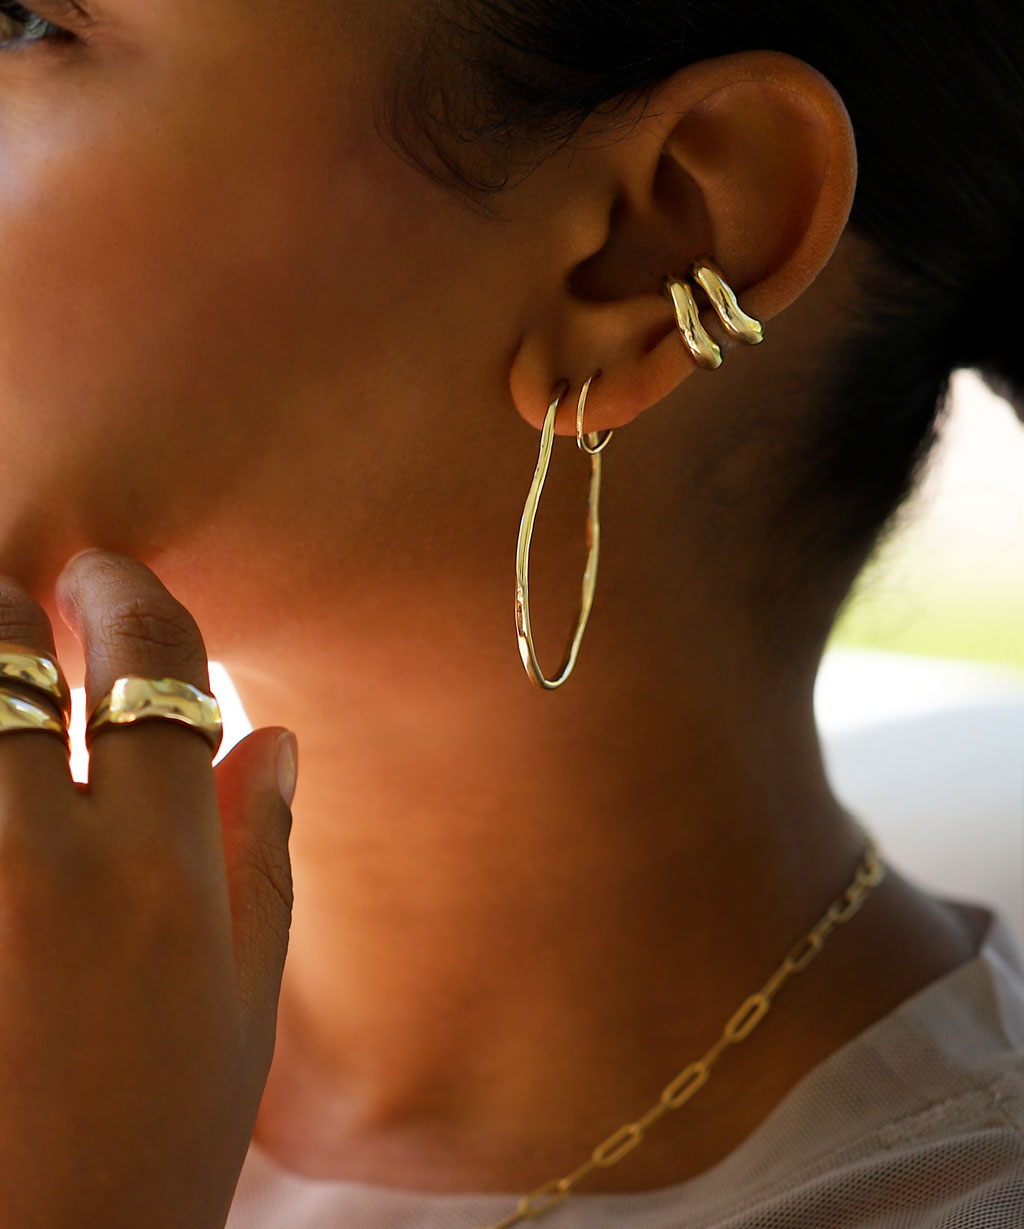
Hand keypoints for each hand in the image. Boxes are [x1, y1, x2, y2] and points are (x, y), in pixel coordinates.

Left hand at [0, 550, 296, 1228]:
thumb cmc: (149, 1149)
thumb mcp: (241, 1007)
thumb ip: (257, 856)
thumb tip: (269, 739)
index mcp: (156, 871)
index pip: (151, 662)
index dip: (134, 597)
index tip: (112, 578)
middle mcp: (33, 858)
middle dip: (11, 604)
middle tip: (24, 607)